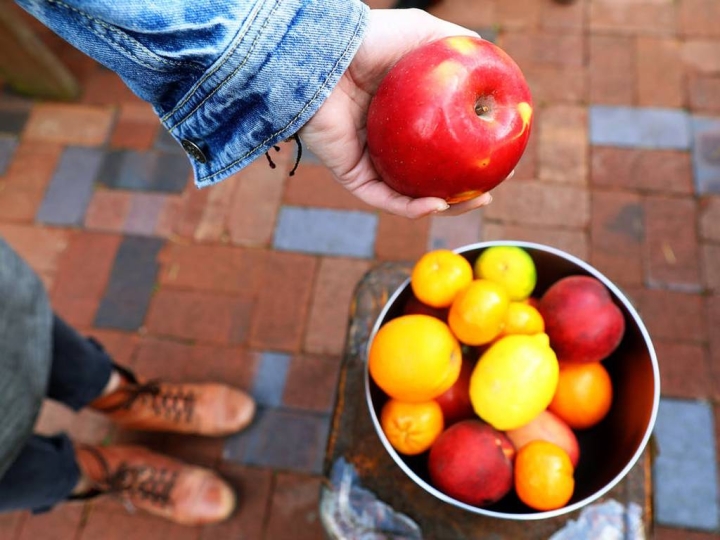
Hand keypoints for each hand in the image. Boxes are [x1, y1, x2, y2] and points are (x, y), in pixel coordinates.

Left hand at [299, 9, 495, 218]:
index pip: (444, 145)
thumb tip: (493, 68)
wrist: (325, 54)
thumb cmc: (371, 40)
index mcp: (408, 118)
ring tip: (469, 203)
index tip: (499, 161)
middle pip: (430, 176)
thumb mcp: (424, 35)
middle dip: (461, 193)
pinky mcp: (352, 174)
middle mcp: (390, 142)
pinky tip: (436, 204)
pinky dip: (411, 207)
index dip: (471, 156)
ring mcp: (371, 160)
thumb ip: (458, 47)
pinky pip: (384, 198)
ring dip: (443, 208)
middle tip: (487, 195)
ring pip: (410, 196)